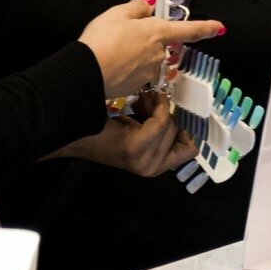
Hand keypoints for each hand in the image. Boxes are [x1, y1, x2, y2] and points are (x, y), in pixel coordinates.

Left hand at [64, 95, 196, 177]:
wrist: (79, 131)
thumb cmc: (108, 127)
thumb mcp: (141, 129)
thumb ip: (161, 125)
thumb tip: (178, 105)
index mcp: (158, 166)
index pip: (191, 148)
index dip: (186, 126)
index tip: (174, 109)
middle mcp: (154, 168)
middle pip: (179, 130)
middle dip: (167, 110)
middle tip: (149, 100)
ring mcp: (145, 163)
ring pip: (170, 123)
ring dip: (158, 105)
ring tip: (142, 100)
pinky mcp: (136, 150)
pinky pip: (161, 121)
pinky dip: (154, 105)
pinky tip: (141, 100)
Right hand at [79, 0, 224, 97]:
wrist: (87, 74)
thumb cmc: (102, 39)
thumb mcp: (117, 13)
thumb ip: (137, 8)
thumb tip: (147, 9)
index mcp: (158, 32)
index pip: (188, 30)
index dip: (205, 28)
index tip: (220, 28)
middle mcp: (159, 54)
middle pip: (162, 45)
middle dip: (149, 40)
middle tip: (124, 34)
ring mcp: (150, 73)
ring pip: (149, 59)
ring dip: (138, 54)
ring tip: (114, 49)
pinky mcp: (138, 87)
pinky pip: (138, 73)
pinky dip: (129, 67)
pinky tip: (112, 63)